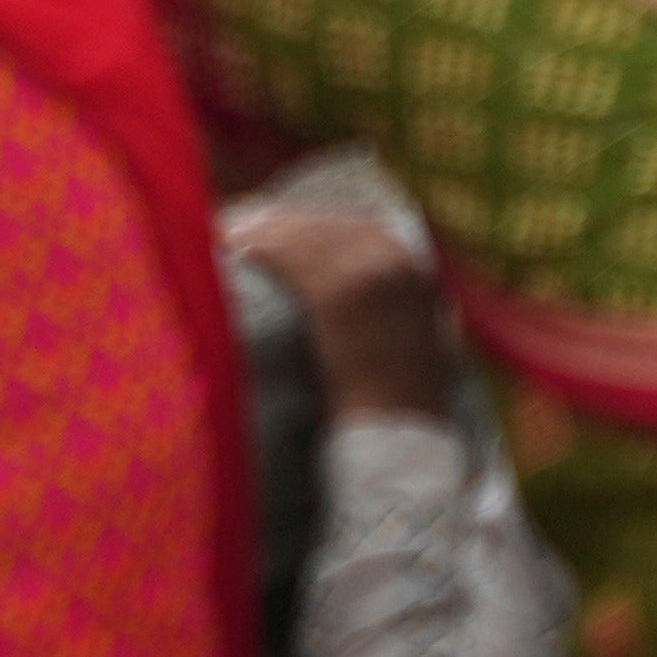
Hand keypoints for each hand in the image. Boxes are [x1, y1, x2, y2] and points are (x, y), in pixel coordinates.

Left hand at [232, 193, 460, 427]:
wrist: (400, 432)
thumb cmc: (401, 398)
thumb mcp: (421, 341)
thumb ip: (402, 306)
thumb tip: (377, 293)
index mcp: (418, 270)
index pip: (362, 228)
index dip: (319, 225)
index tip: (287, 225)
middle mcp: (398, 262)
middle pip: (332, 227)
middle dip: (288, 224)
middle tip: (250, 224)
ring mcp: (369, 275)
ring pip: (308, 240)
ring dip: (268, 233)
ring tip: (235, 237)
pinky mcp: (339, 295)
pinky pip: (293, 261)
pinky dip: (263, 250)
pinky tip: (239, 250)